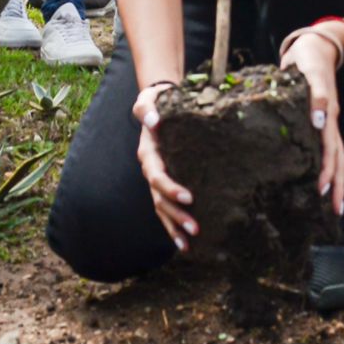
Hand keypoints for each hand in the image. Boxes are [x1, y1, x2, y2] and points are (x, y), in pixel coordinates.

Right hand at [133, 83, 196, 250]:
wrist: (157, 105)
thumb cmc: (157, 102)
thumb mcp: (149, 99)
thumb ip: (148, 109)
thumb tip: (153, 121)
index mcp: (148, 154)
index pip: (158, 176)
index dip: (170, 188)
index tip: (189, 197)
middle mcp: (150, 170)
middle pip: (160, 199)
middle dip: (177, 215)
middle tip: (196, 228)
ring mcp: (156, 179)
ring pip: (162, 209)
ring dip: (174, 227)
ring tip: (189, 244)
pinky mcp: (164, 183)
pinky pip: (166, 208)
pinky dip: (173, 226)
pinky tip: (185, 243)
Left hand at [279, 31, 343, 218]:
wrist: (315, 47)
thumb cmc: (309, 60)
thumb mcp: (311, 73)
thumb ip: (316, 96)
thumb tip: (320, 122)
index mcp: (326, 115)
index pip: (330, 149)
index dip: (328, 171)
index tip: (322, 192)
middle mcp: (328, 121)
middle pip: (338, 159)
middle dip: (338, 185)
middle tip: (336, 211)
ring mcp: (325, 121)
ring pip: (335, 156)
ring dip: (335, 179)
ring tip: (333, 204)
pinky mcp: (319, 119)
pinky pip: (326, 148)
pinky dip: (326, 166)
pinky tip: (320, 179)